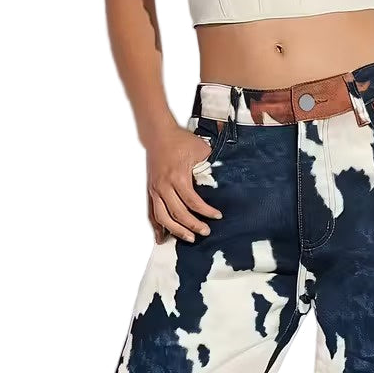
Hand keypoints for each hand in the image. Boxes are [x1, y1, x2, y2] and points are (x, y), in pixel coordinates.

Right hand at [146, 125, 222, 243]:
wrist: (158, 133)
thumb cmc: (179, 140)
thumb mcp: (200, 149)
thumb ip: (209, 166)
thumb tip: (222, 179)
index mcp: (177, 176)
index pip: (193, 201)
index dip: (206, 212)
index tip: (217, 216)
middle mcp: (164, 185)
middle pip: (178, 213)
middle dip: (193, 225)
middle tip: (205, 232)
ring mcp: (155, 190)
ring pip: (163, 217)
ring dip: (176, 230)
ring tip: (189, 238)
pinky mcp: (151, 191)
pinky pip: (152, 213)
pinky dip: (157, 227)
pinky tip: (162, 238)